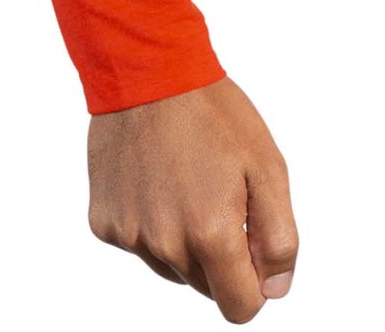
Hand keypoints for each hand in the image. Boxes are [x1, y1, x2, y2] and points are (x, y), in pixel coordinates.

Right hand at [87, 76, 297, 322]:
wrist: (150, 75)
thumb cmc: (215, 115)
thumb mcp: (268, 165)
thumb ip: (278, 235)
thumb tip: (276, 290)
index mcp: (211, 234)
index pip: (240, 308)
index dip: (258, 284)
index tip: (258, 245)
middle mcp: (165, 246)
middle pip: (208, 287)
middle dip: (225, 255)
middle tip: (227, 195)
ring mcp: (130, 238)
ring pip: (174, 268)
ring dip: (189, 240)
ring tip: (194, 181)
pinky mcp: (105, 225)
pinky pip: (142, 244)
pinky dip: (157, 223)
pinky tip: (162, 179)